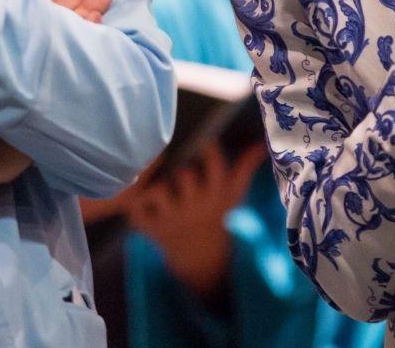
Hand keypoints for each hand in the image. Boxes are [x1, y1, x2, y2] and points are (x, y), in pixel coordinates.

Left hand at [125, 142, 267, 300]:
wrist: (198, 255)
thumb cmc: (213, 212)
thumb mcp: (232, 193)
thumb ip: (245, 167)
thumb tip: (262, 143)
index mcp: (215, 194)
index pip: (215, 167)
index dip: (209, 149)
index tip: (204, 139)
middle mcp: (194, 206)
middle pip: (186, 177)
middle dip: (180, 165)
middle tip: (173, 155)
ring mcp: (172, 219)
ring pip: (159, 192)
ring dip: (155, 183)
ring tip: (153, 175)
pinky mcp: (151, 229)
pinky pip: (138, 214)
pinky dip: (133, 206)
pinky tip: (132, 196)